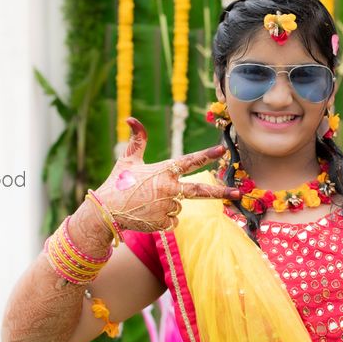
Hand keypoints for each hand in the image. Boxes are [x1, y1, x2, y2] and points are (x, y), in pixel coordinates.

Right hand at [93, 118, 239, 231]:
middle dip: (221, 192)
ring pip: (179, 206)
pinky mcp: (163, 223)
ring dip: (168, 204)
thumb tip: (131, 118)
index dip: (207, 155)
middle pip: (201, 191)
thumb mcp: (127, 160)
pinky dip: (164, 218)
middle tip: (237, 193)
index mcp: (163, 171)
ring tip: (148, 202)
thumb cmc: (117, 183)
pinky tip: (148, 214)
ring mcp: (167, 207)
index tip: (223, 150)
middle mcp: (169, 189)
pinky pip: (173, 221)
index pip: (190, 162)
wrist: (105, 211)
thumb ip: (137, 140)